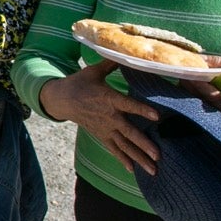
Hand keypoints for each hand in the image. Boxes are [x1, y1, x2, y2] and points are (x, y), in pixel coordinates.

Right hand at [37, 59, 163, 174]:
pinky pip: (113, 149)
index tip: (158, 116)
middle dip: (144, 145)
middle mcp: (109, 116)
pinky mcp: (100, 135)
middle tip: (159, 155)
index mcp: (109, 98)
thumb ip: (112, 64)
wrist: (62, 99)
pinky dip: (123, 160)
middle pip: (129, 132)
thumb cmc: (81, 83)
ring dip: (139, 158)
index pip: (129, 105)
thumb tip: (126, 50)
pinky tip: (134, 170)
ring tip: (153, 169)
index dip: (143, 110)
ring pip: (124, 145)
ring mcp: (105, 128)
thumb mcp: (95, 71)